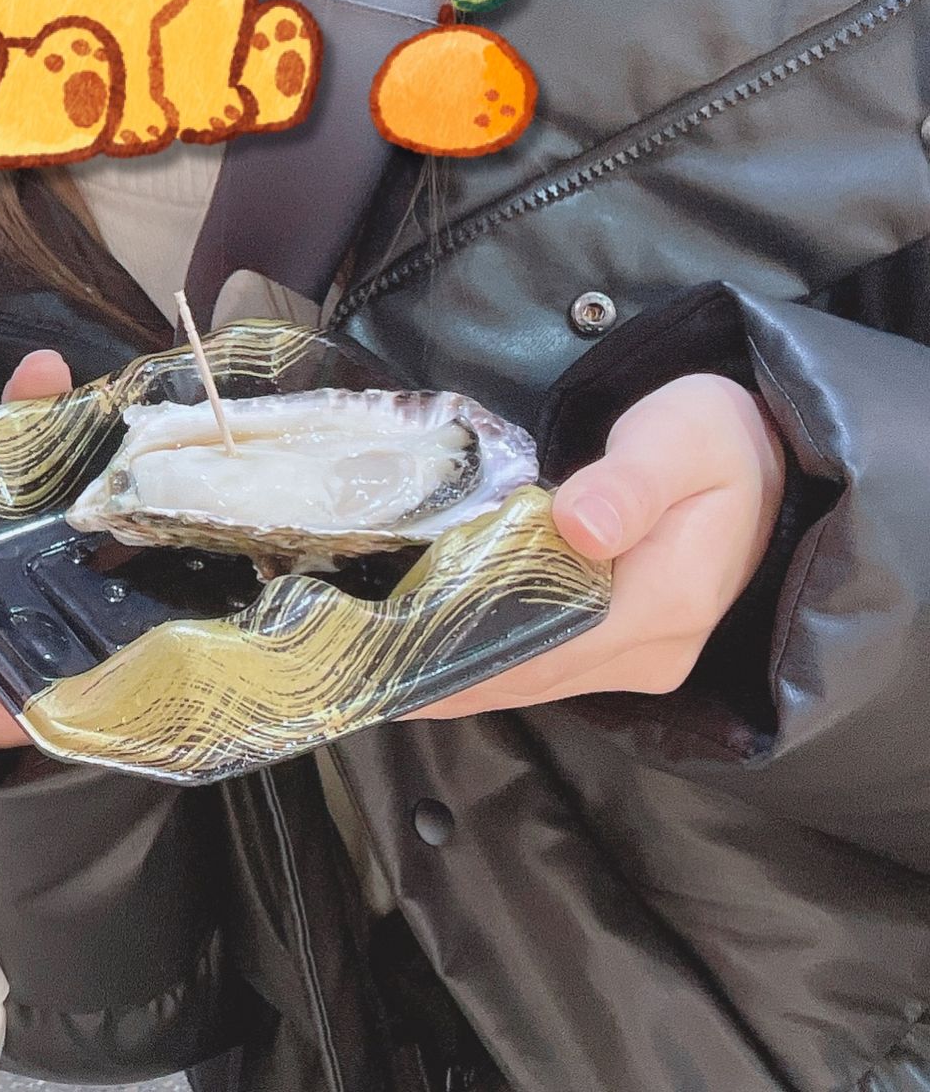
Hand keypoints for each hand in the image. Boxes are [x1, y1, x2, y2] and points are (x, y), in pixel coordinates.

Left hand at [406, 373, 785, 718]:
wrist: (769, 461)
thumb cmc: (717, 439)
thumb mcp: (681, 440)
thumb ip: (630, 483)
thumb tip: (581, 526)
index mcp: (665, 603)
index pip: (544, 645)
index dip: (462, 655)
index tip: (384, 656)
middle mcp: (651, 649)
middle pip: (527, 674)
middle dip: (440, 673)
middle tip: (348, 664)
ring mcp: (640, 656)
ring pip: (529, 679)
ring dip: (454, 674)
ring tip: (368, 662)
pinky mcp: (624, 646)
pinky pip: (542, 665)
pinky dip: (483, 660)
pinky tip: (424, 649)